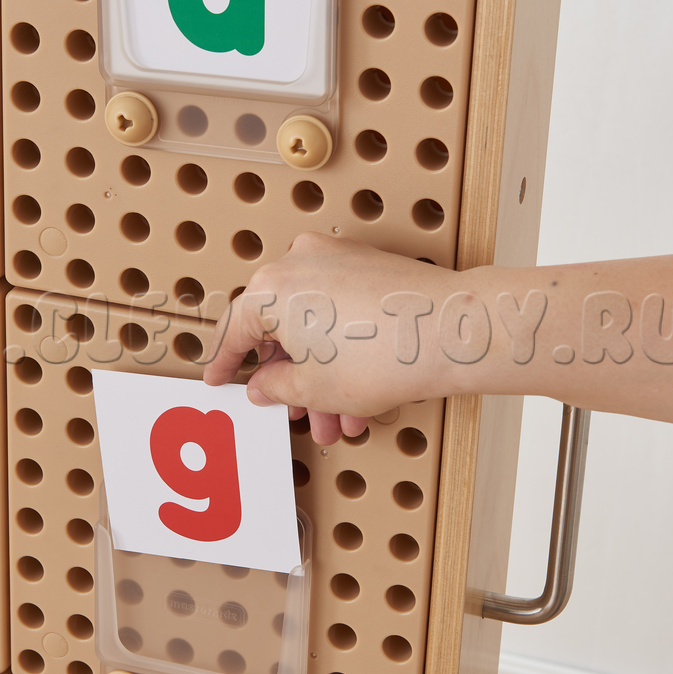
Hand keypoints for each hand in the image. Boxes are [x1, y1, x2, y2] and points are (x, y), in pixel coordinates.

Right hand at [203, 233, 453, 443]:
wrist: (450, 334)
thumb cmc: (383, 356)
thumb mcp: (313, 388)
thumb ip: (276, 386)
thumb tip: (266, 384)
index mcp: (270, 288)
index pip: (234, 330)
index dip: (226, 363)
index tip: (221, 378)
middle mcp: (298, 262)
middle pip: (279, 328)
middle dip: (290, 379)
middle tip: (296, 409)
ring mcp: (334, 258)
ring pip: (314, 324)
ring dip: (322, 373)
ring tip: (339, 415)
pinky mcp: (367, 263)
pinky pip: (339, 309)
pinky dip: (342, 348)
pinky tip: (359, 391)